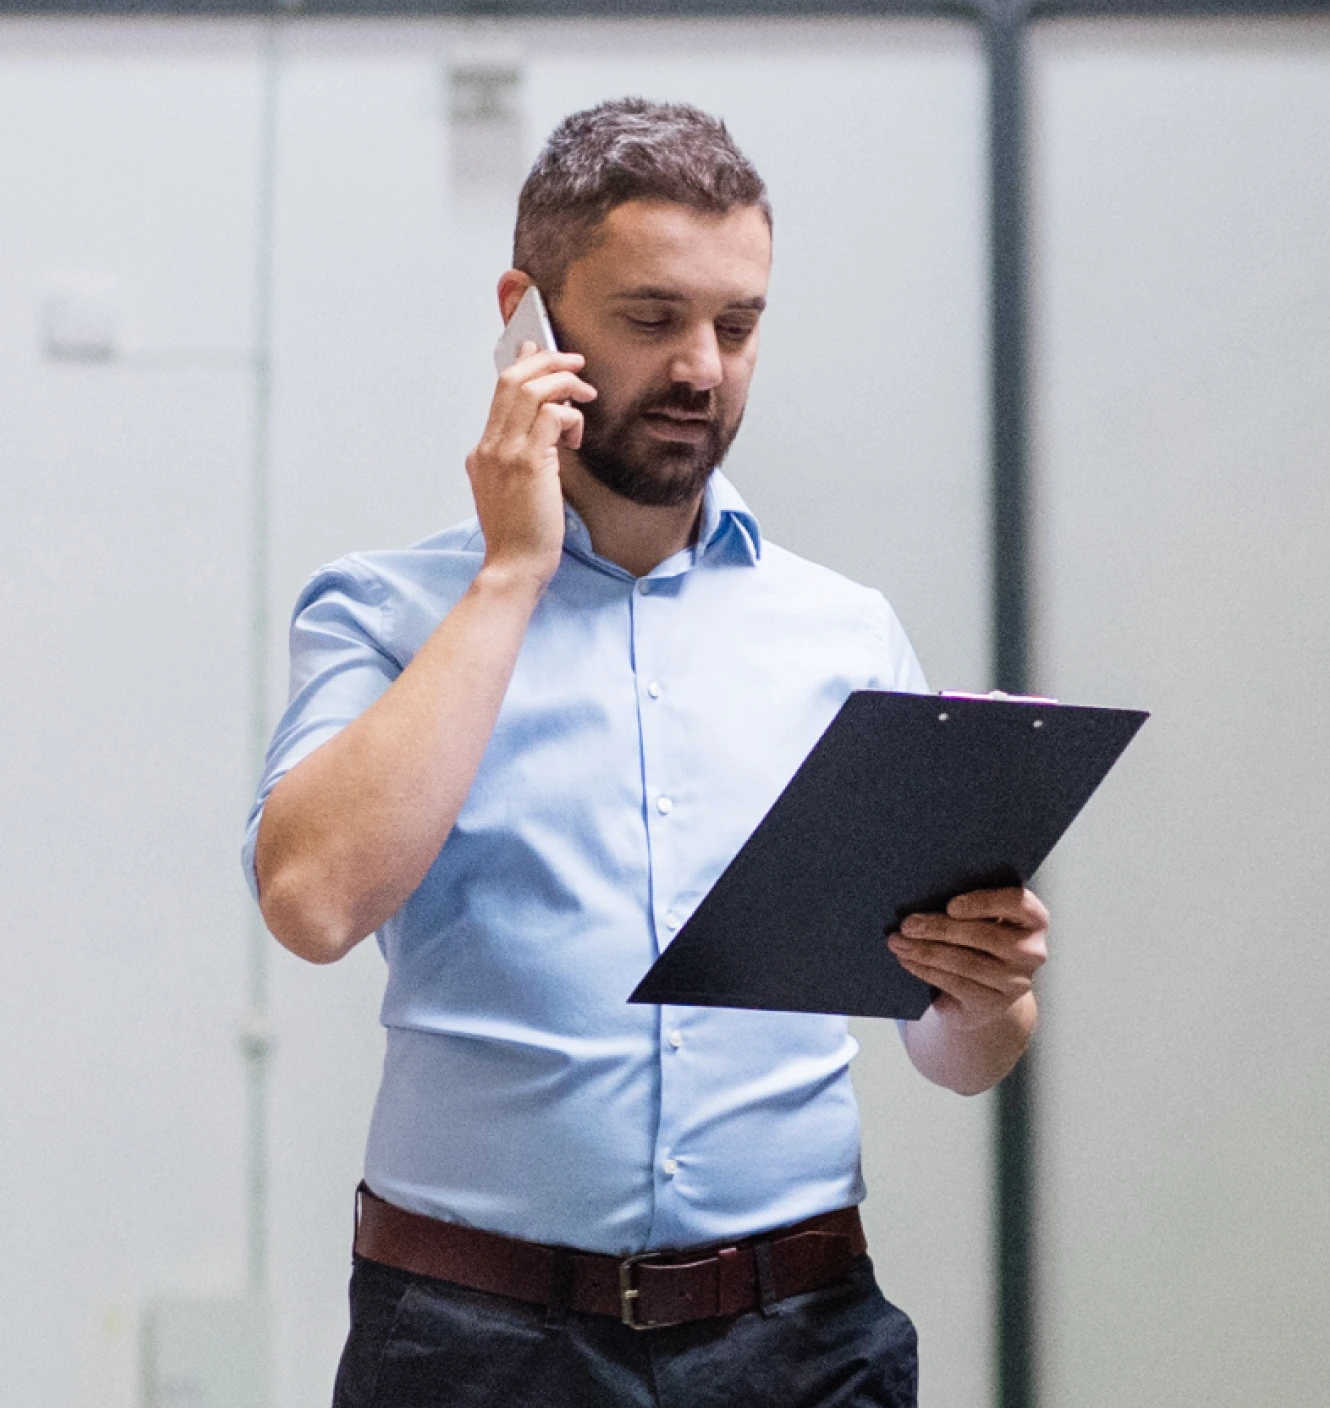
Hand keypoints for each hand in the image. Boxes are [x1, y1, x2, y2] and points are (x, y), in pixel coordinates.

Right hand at [465, 344, 596, 588]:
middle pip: (511, 380)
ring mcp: (505, 453)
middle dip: (547, 361)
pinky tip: (578, 435)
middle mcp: (489, 446)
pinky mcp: (528, 463)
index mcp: (483, 452)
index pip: (500, 393)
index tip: (543, 353)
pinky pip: (551, 415)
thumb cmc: (521, 538)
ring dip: (564, 383)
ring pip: (531, 389)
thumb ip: (523, 460)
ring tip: (585, 394)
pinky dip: (570, 415)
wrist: (514, 567)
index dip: (525, 366)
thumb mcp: (513, 491)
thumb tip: (549, 439)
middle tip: (575, 362)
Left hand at [888, 886, 1047, 1032]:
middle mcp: (1031, 951)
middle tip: (907, 924)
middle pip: (985, 935)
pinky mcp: (993, 1004)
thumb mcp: (979, 917)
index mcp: (1033, 919)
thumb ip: (965, 904)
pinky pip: (955, 983)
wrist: (982, 989)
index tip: (950, 905)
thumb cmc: (976, 938)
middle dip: (940, 928)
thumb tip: (921, 893)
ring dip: (926, 951)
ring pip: (966, 962)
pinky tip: (907, 960)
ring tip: (898, 941)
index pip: (1017, 902)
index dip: (984, 902)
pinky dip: (926, 970)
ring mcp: (1015, 982)